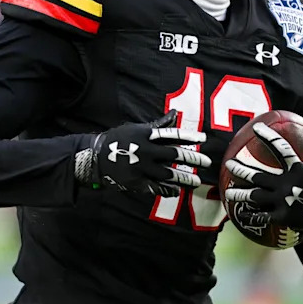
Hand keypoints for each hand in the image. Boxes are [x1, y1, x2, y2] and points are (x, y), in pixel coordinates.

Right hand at [75, 111, 209, 196]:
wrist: (96, 158)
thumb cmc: (120, 140)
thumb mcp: (137, 128)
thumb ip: (159, 124)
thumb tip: (175, 113)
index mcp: (146, 135)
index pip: (172, 135)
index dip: (189, 137)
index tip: (204, 139)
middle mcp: (145, 151)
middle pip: (174, 155)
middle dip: (192, 159)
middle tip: (207, 163)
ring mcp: (141, 168)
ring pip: (168, 174)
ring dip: (185, 178)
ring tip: (197, 182)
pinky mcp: (136, 182)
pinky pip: (156, 188)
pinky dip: (168, 190)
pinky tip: (177, 191)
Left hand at [224, 121, 302, 245]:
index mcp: (299, 170)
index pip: (280, 149)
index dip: (267, 137)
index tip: (255, 127)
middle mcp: (288, 185)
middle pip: (258, 176)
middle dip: (241, 170)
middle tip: (228, 164)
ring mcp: (283, 202)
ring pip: (255, 196)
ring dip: (239, 194)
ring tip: (227, 192)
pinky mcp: (282, 218)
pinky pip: (261, 216)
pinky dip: (250, 215)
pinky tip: (239, 214)